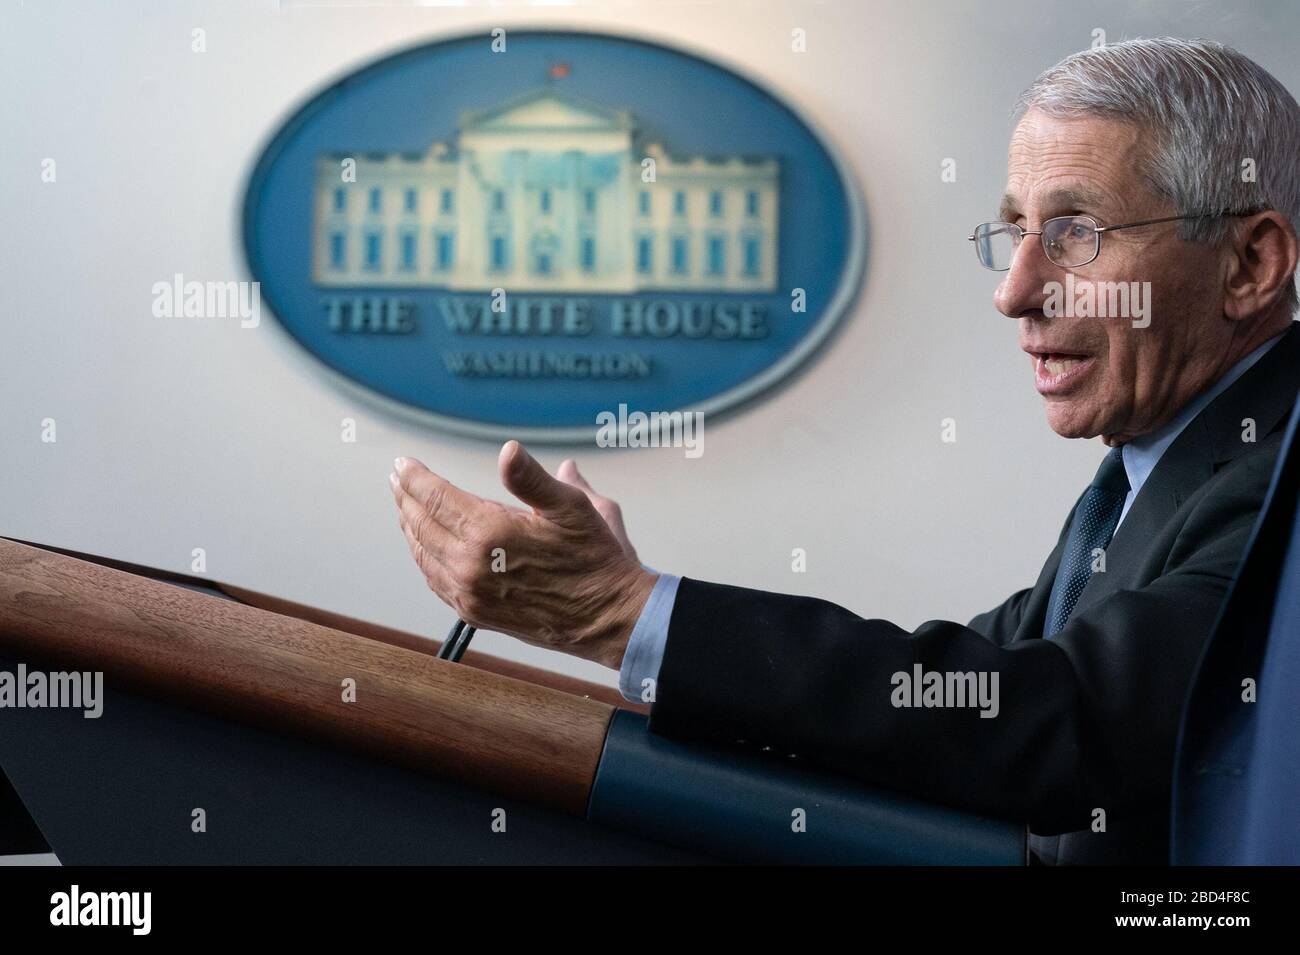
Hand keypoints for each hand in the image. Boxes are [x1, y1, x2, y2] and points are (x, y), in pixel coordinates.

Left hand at [389, 441, 656, 668]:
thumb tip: (507, 451)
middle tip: (397, 479)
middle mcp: (471, 565)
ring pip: (423, 554)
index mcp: (491, 533)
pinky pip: (434, 581)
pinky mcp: (475, 614)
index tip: (402, 463)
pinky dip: (423, 558)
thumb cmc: (595, 559)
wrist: (607, 618)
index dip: (416, 478)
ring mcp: (470, 593)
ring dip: (410, 527)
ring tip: (405, 508)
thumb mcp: (573, 507)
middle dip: (406, 498)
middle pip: (422, 524)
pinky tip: (424, 547)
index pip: (437, 498)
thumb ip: (532, 478)